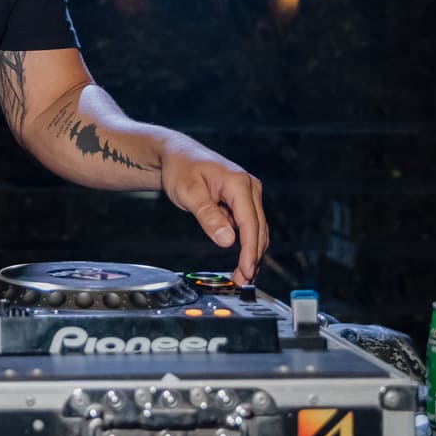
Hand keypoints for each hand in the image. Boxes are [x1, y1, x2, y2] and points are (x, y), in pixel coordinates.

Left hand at [159, 145, 268, 283]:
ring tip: (242, 276)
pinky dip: (247, 243)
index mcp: (238, 183)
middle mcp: (249, 187)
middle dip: (253, 257)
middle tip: (242, 281)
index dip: (250, 250)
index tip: (247, 271)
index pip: (250, 223)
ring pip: (257, 229)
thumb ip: (208, 216)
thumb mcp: (189, 193)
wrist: (177, 154)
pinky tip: (241, 260)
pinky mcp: (242, 200)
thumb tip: (228, 241)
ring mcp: (248, 193)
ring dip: (252, 253)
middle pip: (258, 229)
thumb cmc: (181, 168)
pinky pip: (249, 225)